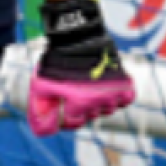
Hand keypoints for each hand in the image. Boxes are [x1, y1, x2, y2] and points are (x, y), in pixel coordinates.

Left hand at [29, 0, 135, 136]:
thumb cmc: (57, 59)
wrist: (78, 36)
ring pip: (107, 110)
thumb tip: (42, 130)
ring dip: (98, 102)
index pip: (73, 123)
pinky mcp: (124, 83)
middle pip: (90, 117)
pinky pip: (125, 100)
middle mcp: (99, 100)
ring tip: (89, 86)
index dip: (65, 114)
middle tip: (75, 90)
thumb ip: (40, 109)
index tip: (62, 103)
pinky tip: (106, 87)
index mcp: (79, 102)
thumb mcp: (41, 84)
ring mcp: (113, 92)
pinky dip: (118, 97)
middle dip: (80, 108)